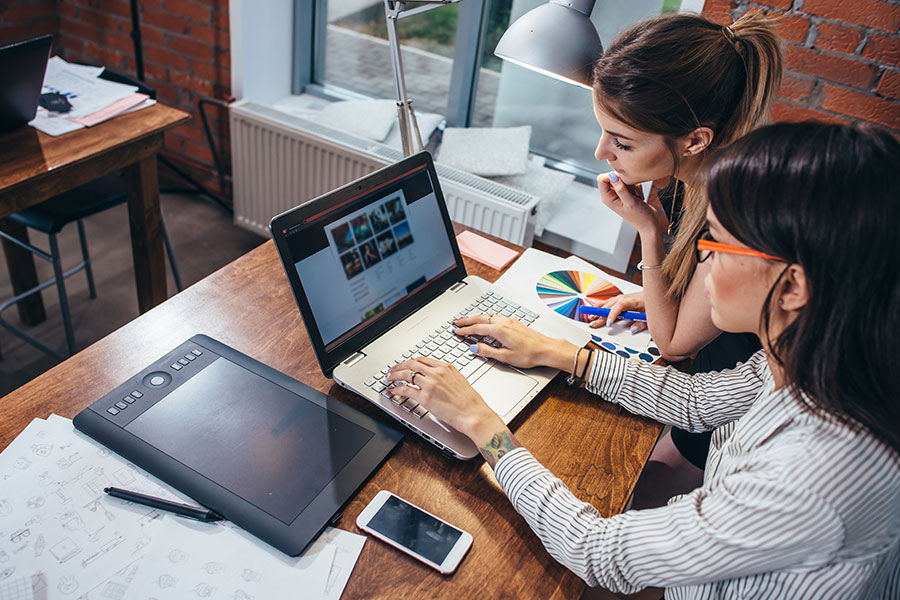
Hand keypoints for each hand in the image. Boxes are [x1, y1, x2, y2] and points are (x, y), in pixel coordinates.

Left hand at [385, 356, 502, 444]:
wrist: (474, 413)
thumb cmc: (470, 401)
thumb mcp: (459, 380)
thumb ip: (446, 376)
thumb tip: (436, 378)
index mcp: (446, 367)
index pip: (422, 359)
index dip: (410, 361)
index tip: (405, 364)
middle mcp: (437, 373)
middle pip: (411, 364)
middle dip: (399, 366)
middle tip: (393, 370)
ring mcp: (430, 384)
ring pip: (406, 374)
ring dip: (394, 376)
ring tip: (390, 379)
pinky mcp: (425, 398)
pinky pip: (406, 390)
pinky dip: (397, 389)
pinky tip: (394, 391)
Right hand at [452, 314, 572, 369]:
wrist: (546, 349)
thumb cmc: (529, 354)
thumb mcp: (505, 357)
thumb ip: (487, 351)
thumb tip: (474, 349)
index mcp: (499, 330)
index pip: (477, 329)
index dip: (465, 330)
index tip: (456, 331)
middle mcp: (504, 322)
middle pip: (480, 318)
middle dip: (467, 320)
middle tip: (457, 322)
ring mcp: (510, 320)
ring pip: (488, 316)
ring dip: (476, 318)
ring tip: (468, 321)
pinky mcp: (514, 322)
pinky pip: (495, 317)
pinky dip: (486, 318)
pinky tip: (486, 322)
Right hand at [589, 292, 647, 332]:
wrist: (653, 293)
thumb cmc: (650, 303)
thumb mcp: (649, 315)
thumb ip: (641, 324)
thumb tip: (633, 330)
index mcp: (631, 300)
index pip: (619, 306)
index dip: (612, 315)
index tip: (609, 323)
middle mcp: (624, 298)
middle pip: (609, 306)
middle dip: (600, 315)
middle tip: (593, 323)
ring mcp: (620, 298)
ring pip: (606, 303)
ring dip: (598, 310)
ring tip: (590, 317)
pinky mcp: (619, 299)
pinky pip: (608, 302)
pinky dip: (600, 306)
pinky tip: (595, 309)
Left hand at [597, 172, 660, 234]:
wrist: (649, 222)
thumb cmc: (640, 217)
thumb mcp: (630, 202)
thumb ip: (620, 188)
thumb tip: (612, 176)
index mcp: (607, 198)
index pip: (601, 179)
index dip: (612, 176)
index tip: (623, 180)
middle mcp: (611, 195)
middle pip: (613, 177)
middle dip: (624, 181)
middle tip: (631, 191)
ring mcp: (619, 194)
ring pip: (623, 179)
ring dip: (632, 185)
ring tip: (636, 195)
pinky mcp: (626, 193)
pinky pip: (630, 182)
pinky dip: (636, 187)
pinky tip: (638, 196)